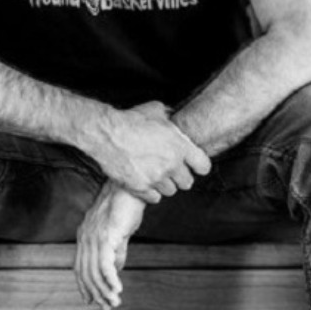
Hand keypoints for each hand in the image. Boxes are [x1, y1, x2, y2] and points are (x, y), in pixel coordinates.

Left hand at [74, 181, 145, 309]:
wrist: (131, 186)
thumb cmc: (126, 205)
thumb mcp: (119, 230)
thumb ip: (116, 249)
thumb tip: (116, 269)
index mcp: (85, 234)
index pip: (80, 266)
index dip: (85, 285)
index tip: (92, 300)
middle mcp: (85, 236)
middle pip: (85, 272)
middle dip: (96, 292)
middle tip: (108, 306)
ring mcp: (94, 235)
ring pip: (94, 271)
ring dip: (104, 290)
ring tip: (114, 301)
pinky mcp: (106, 235)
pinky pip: (105, 264)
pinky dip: (110, 280)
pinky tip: (117, 289)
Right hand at [87, 101, 210, 203]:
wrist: (107, 134)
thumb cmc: (130, 120)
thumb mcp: (156, 110)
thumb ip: (169, 116)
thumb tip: (171, 114)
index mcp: (180, 146)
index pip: (203, 166)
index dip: (199, 165)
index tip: (194, 164)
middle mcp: (171, 165)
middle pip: (187, 182)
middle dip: (180, 176)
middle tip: (172, 169)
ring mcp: (156, 178)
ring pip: (170, 191)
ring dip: (165, 184)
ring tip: (156, 174)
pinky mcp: (140, 188)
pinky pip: (154, 198)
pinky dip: (151, 192)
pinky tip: (146, 182)